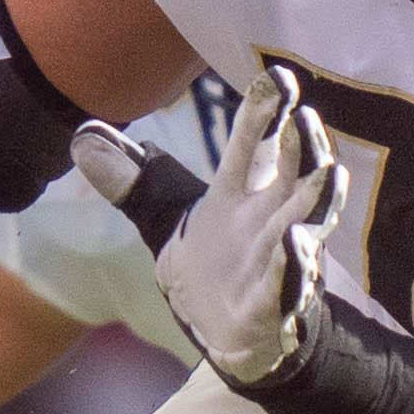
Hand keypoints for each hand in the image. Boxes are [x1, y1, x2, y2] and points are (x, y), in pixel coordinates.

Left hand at [75, 64, 341, 384]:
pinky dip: (293, 266)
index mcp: (239, 195)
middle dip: (305, 149)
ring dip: (318, 200)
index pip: (253, 146)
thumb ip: (132, 183)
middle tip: (308, 120)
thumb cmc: (210, 269)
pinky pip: (288, 283)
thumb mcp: (164, 221)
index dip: (265, 113)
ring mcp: (277, 261)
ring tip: (329, 174)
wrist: (229, 334)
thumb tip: (84, 140)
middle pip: (294, 177)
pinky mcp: (275, 305)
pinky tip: (296, 246)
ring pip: (306, 224)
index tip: (281, 79)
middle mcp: (267, 220)